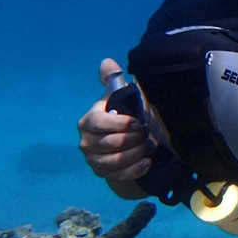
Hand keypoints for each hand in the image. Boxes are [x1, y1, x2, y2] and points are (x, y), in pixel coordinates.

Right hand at [77, 58, 152, 182]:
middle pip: (109, 143)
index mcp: (89, 121)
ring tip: (150, 145)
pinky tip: (148, 162)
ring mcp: (94, 160)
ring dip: (136, 153)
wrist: (128, 145)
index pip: (98, 123)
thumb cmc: (124, 117)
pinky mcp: (104, 175)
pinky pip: (119, 176)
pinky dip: (135, 169)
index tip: (139, 122)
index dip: (120, 124)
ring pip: (114, 161)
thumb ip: (113, 81)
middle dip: (133, 139)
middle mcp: (87, 142)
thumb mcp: (120, 98)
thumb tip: (107, 62)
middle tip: (148, 133)